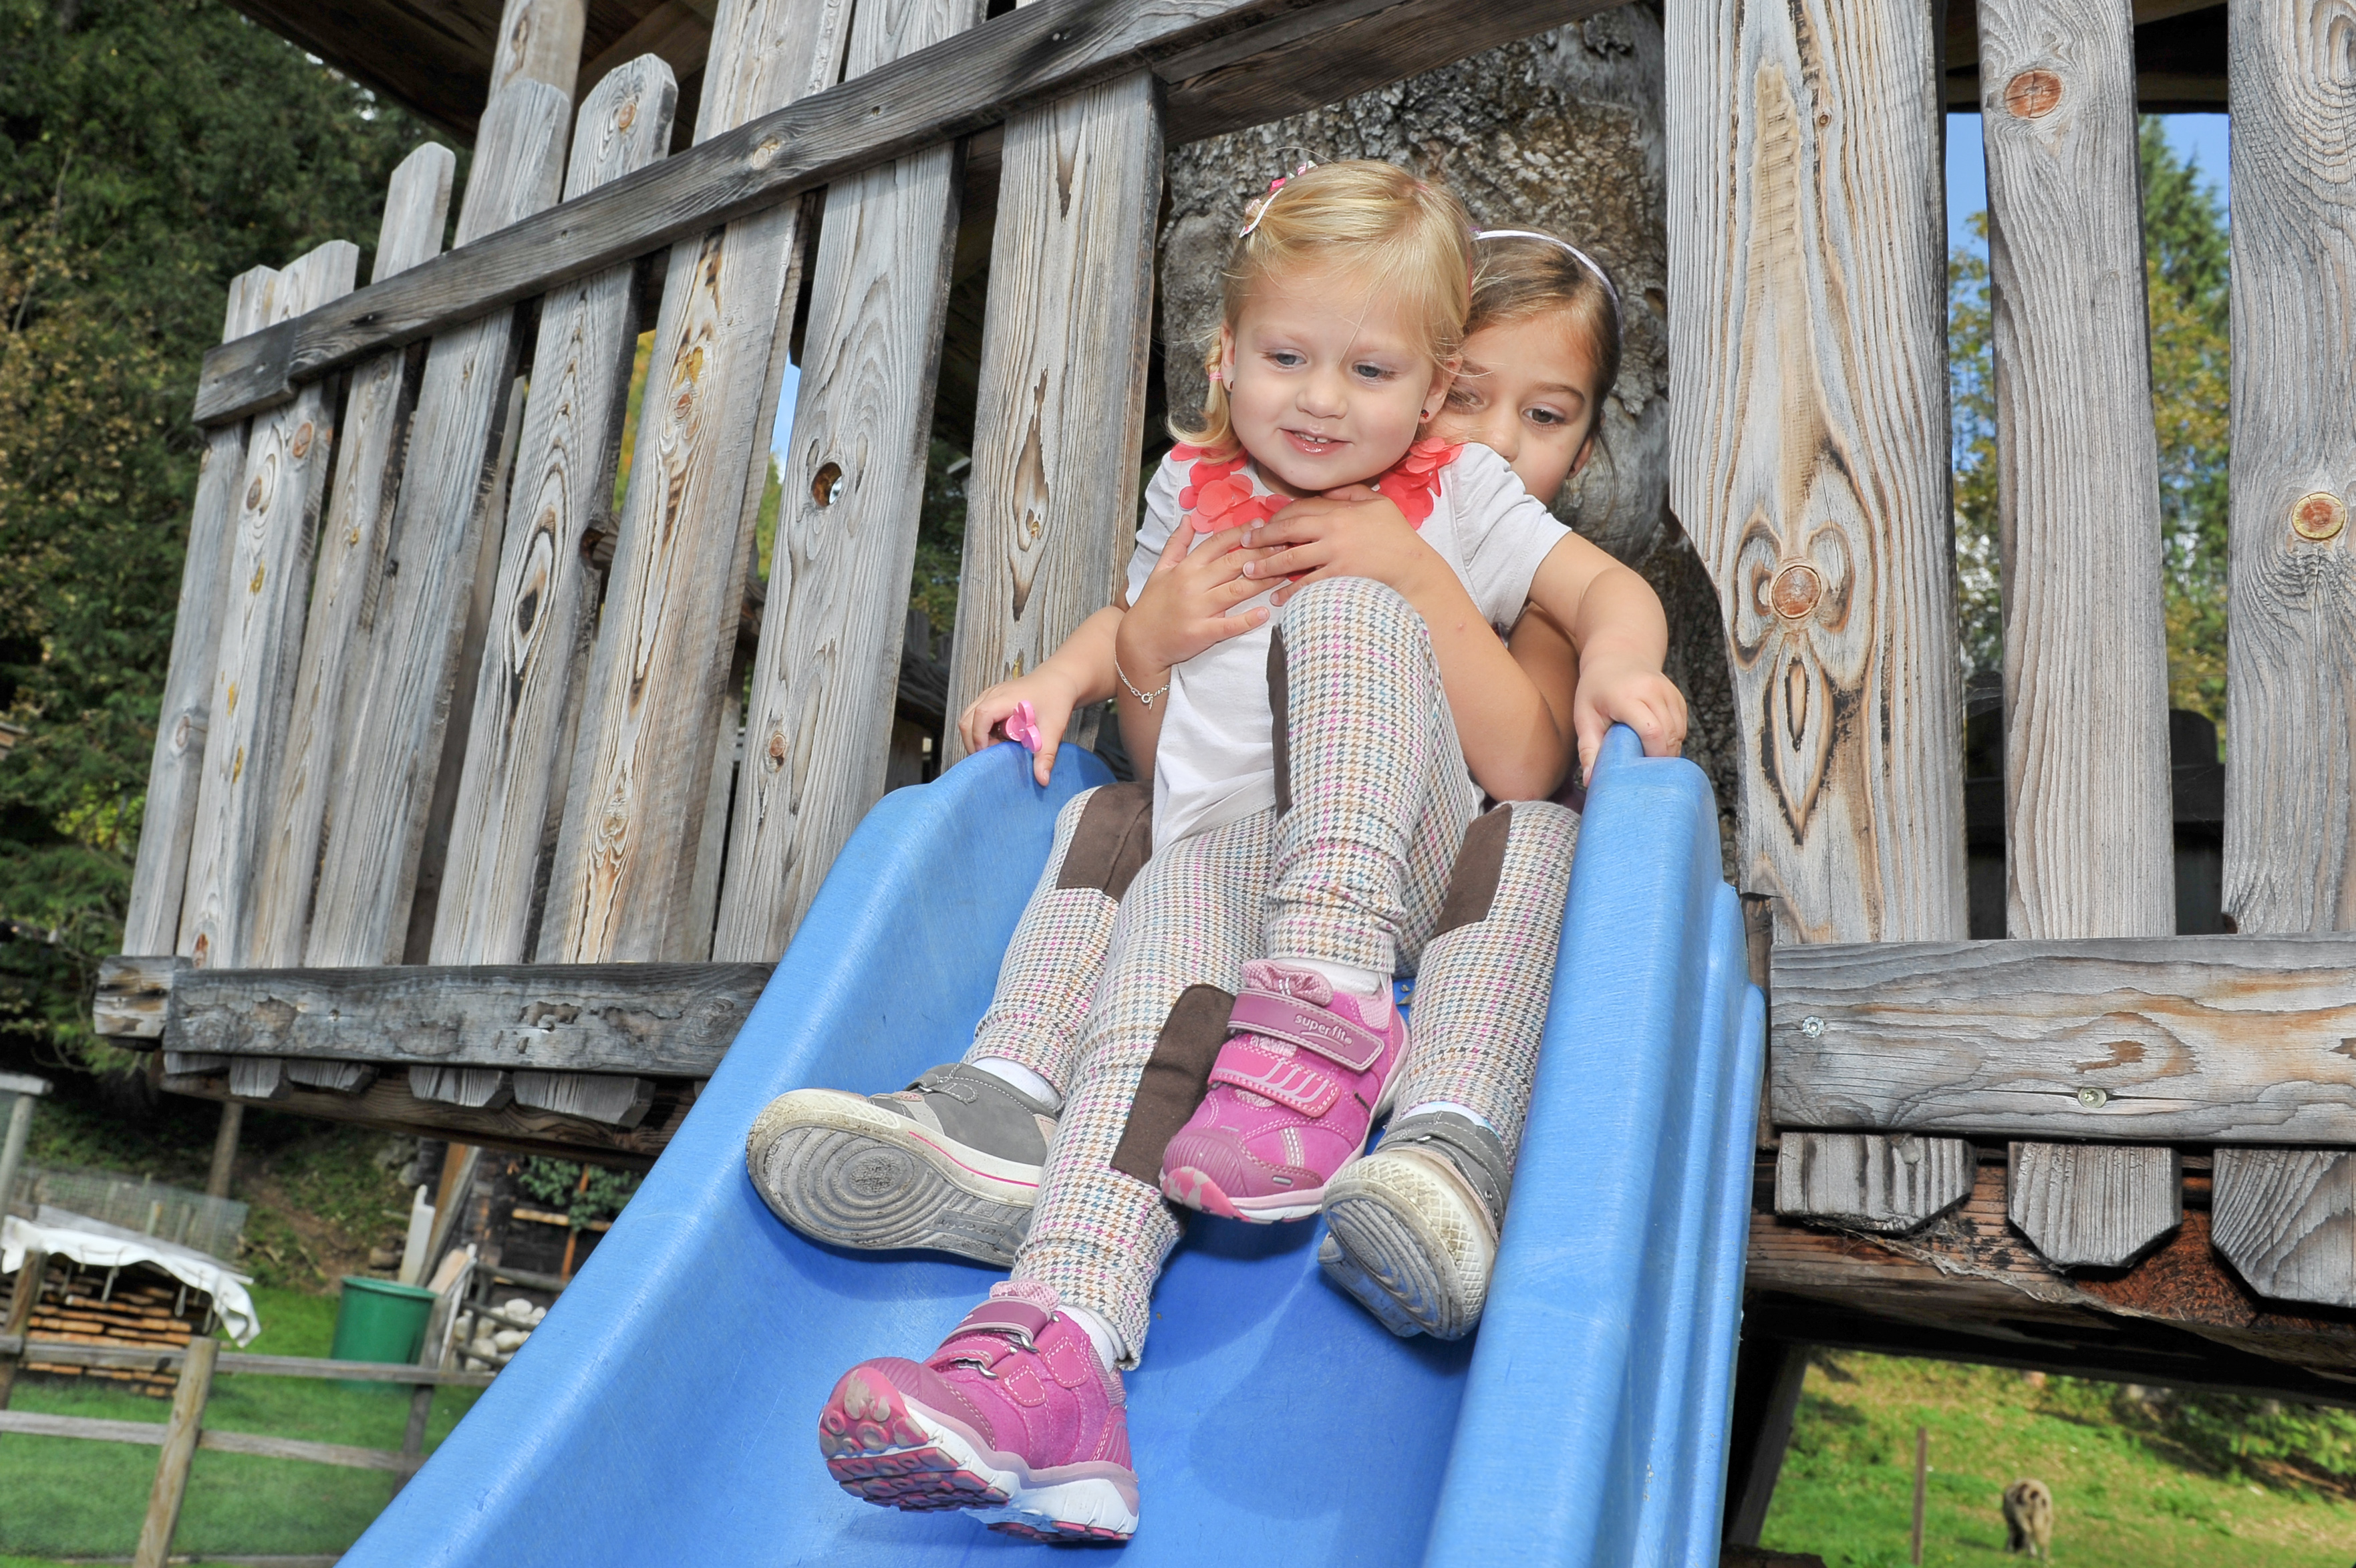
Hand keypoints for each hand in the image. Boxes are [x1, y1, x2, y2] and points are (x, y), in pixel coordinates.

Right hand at [960, 667, 1080, 786]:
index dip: (980, 738)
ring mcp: (990, 694)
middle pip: (967, 720)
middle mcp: (993, 694)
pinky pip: (975, 716)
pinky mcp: (991, 699)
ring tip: (997, 747)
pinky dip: (981, 731)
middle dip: (975, 742)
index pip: (981, 716)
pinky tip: (999, 738)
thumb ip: (1046, 754)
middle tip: (993, 756)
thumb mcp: (1054, 728)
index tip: (990, 755)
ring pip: (968, 718)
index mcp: (1007, 698)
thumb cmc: (1056, 699)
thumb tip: (1042, 779)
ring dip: (977, 737)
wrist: (1060, 680)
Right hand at [1120, 520, 1276, 674]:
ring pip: (1236, 591)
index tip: (1262, 525)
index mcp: (1185, 568)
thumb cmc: (1152, 605)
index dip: (1240, 533)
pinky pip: (1228, 625)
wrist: (1138, 643)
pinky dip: (1247, 620)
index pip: (1217, 544)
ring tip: (1284, 573)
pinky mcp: (1201, 633)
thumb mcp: (1160, 570)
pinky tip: (1264, 613)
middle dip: (1260, 553)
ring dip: (1262, 581)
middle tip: (1284, 545)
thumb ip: (1176, 544)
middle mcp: (1192, 584)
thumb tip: (1188, 518)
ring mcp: (1197, 609)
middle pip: (1232, 564)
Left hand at [1240, 486, 1442, 605]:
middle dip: (1262, 539)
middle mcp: (1332, 531)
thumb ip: (1351, 493)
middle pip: (1287, 532)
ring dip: (1267, 566)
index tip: (1261, 525)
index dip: (1276, 518)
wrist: (1413, 566)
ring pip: (1291, 560)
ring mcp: (1334, 555)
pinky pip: (1307, 585)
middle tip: (1244, 545)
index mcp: (1339, 511)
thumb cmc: (1397, 534)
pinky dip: (1290, 592)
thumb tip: (1328, 490)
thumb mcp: (1377, 503)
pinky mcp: (1338, 578)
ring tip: (1250, 572)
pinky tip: (1277, 598)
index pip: (1299, 511)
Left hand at [1571, 652, 1687, 785]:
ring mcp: (1668, 691)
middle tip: (1644, 770)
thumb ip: (1588, 749)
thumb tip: (1590, 781)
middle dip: (1661, 758)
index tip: (1641, 770)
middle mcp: (1652, 690)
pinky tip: (1656, 742)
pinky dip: (1673, 739)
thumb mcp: (1584, 716)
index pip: (1651, 730)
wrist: (1618, 655)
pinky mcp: (1677, 696)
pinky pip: (1682, 726)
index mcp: (1627, 696)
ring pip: (1679, 732)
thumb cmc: (1596, 689)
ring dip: (1668, 749)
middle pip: (1669, 734)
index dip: (1651, 755)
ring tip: (1648, 757)